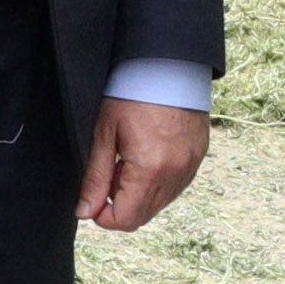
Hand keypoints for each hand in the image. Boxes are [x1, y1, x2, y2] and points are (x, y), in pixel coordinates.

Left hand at [82, 97, 207, 230]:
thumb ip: (95, 178)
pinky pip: (176, 186)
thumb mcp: (104, 134)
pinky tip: (148, 155)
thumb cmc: (132, 93)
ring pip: (161, 203)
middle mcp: (175, 174)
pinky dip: (158, 182)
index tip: (94, 199)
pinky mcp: (198, 157)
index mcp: (149, 170)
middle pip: (144, 216)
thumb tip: (86, 212)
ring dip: (140, 194)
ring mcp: (190, 166)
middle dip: (121, 205)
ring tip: (129, 160)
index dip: (104, 217)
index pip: (126, 220)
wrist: (168, 64)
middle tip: (111, 173)